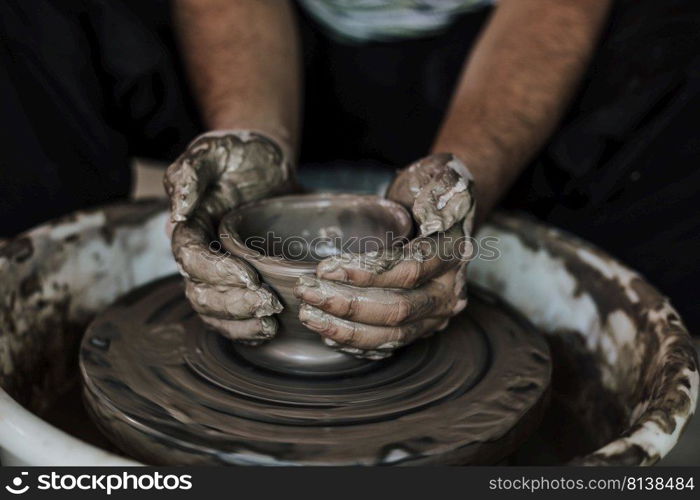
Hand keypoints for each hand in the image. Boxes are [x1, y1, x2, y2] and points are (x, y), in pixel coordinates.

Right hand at [165, 131, 293, 343]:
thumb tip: (176, 212)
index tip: (249, 278)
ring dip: (239, 323)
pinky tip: (268, 331)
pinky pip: (234, 316)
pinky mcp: (243, 280)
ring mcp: (221, 271)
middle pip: (201, 293)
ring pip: (215, 311)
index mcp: (189, 226)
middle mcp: (200, 254)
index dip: (216, 273)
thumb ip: (189, 173)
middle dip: (232, 304)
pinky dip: (247, 329)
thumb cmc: (239, 153)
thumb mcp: (214, 149)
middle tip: (268, 304)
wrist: (268, 161)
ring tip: (269, 324)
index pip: (191, 259)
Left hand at [294, 153, 474, 358]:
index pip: (410, 270)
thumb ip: (440, 187)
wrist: (440, 212)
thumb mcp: (438, 176)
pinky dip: (358, 343)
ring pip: (393, 333)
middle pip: (399, 308)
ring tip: (310, 315)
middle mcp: (449, 290)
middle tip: (308, 292)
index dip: (367, 272)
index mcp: (453, 253)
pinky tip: (328, 334)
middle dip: (348, 304)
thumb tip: (435, 205)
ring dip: (347, 329)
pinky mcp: (420, 326)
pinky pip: (390, 344)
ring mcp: (435, 313)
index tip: (326, 267)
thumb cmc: (430, 191)